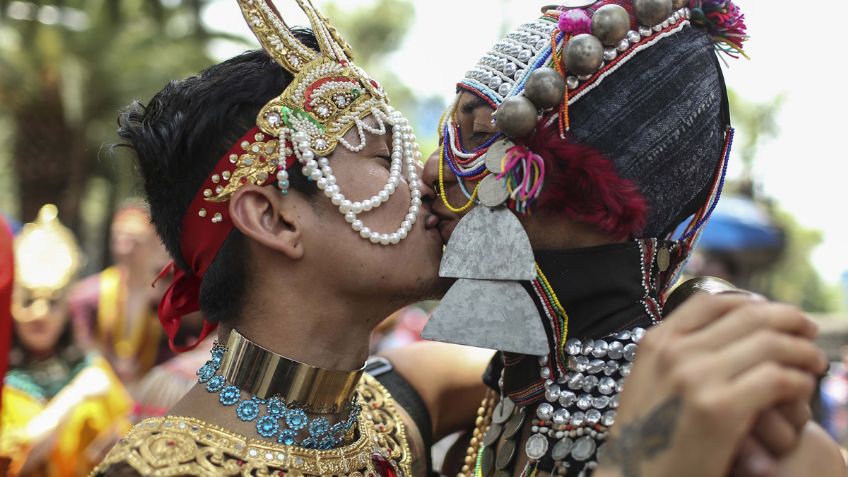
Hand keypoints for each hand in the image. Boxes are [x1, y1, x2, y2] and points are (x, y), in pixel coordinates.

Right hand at [595, 294, 826, 476]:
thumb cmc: (646, 442)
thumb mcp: (648, 386)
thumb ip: (674, 359)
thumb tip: (716, 339)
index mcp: (655, 342)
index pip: (713, 300)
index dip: (753, 303)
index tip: (774, 318)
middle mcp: (674, 352)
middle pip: (749, 315)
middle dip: (789, 321)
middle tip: (809, 335)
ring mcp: (695, 378)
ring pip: (771, 343)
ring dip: (803, 352)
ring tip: (814, 365)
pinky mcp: (720, 409)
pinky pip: (778, 379)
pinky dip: (799, 382)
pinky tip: (800, 395)